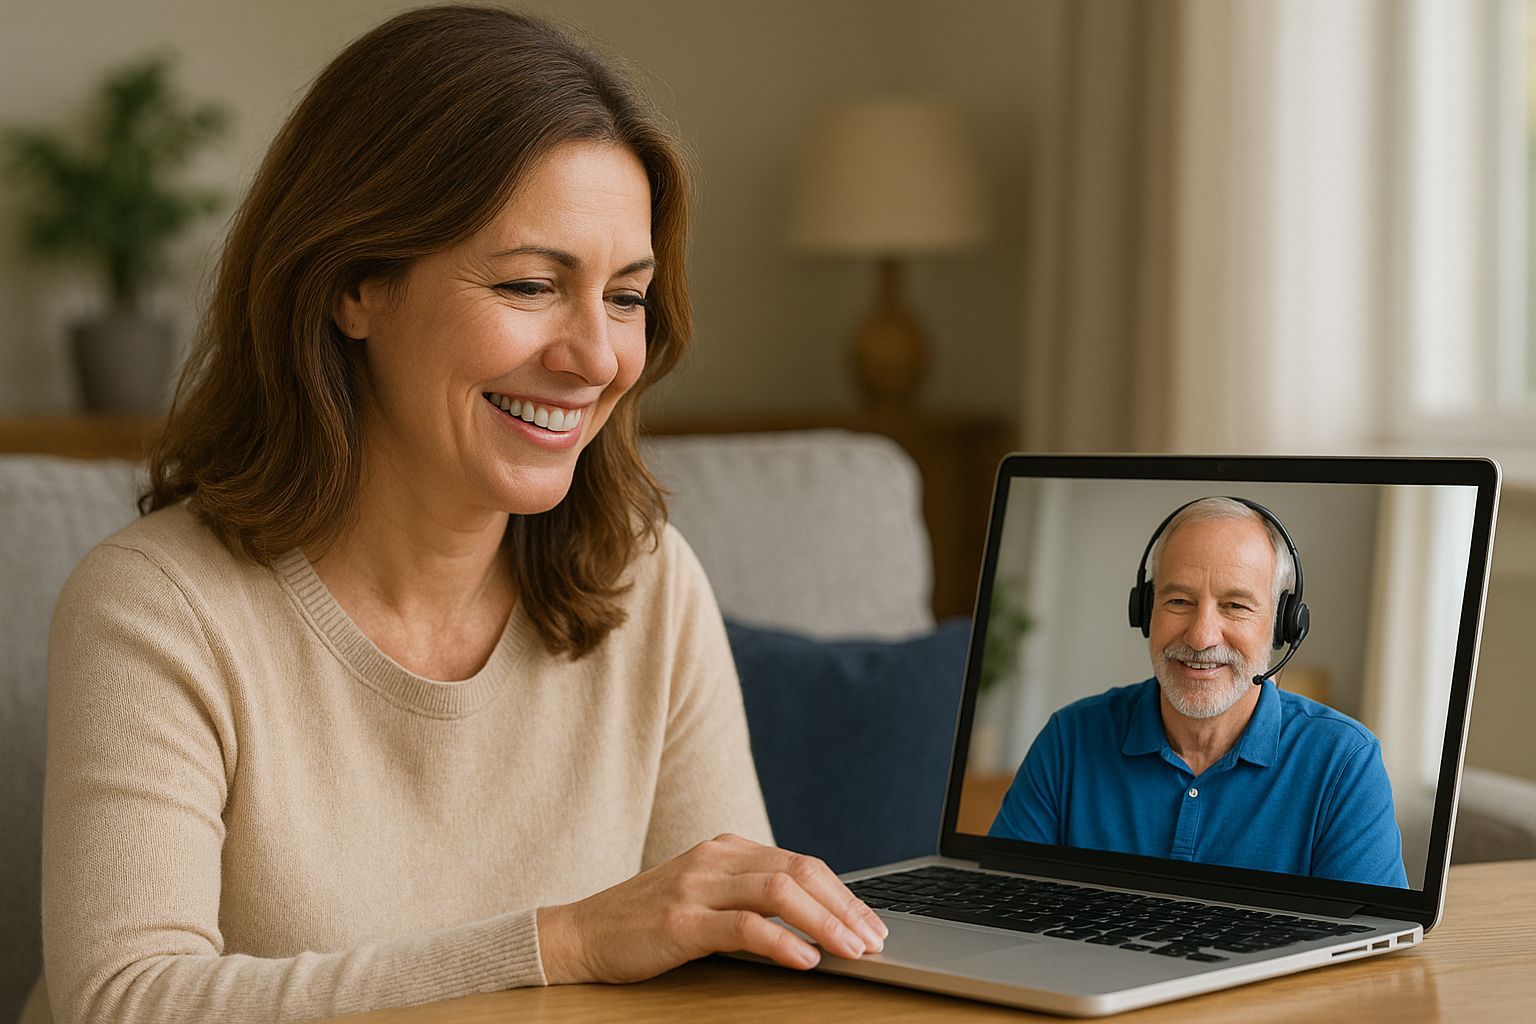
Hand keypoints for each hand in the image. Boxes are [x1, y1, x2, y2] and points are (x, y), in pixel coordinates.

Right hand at [536, 832, 887, 983]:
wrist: (581, 934)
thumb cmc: (646, 921)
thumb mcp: (705, 898)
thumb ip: (751, 899)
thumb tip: (815, 923)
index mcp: (727, 849)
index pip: (802, 863)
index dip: (843, 894)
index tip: (871, 923)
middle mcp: (716, 859)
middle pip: (800, 872)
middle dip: (845, 907)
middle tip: (874, 939)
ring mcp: (697, 887)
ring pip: (779, 892)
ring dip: (825, 922)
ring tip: (852, 950)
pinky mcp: (680, 921)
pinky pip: (743, 926)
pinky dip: (782, 942)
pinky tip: (805, 959)